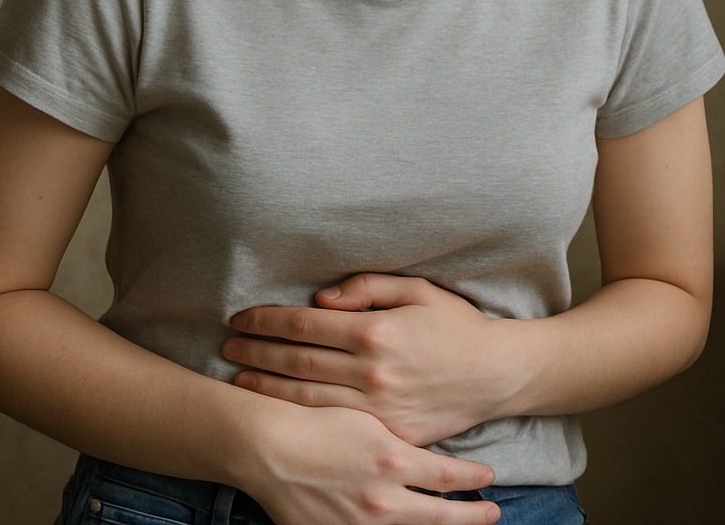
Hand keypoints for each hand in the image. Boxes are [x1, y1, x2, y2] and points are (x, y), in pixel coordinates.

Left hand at [224, 274, 514, 446]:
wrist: (496, 375)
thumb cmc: (455, 326)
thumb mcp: (416, 290)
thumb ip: (366, 288)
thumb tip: (320, 299)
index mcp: (375, 332)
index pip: (304, 324)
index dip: (267, 320)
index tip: (241, 317)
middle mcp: (371, 373)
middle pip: (296, 361)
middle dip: (256, 350)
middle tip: (227, 344)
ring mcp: (378, 410)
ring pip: (306, 399)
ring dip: (266, 385)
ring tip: (239, 376)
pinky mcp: (388, 436)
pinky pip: (333, 427)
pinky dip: (299, 418)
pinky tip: (277, 409)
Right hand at [246, 403, 499, 524]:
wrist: (264, 447)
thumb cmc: (314, 414)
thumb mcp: (364, 402)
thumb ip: (398, 411)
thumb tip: (424, 416)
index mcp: (393, 459)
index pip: (448, 476)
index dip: (473, 478)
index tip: (489, 475)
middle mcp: (383, 499)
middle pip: (439, 517)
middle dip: (471, 517)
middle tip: (493, 514)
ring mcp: (362, 524)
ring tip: (461, 523)